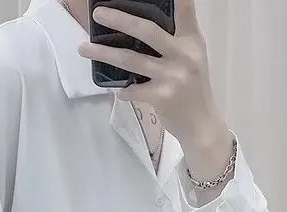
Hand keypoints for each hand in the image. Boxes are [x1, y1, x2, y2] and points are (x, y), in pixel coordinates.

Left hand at [77, 0, 227, 151]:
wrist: (202, 125)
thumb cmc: (193, 90)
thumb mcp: (193, 58)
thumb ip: (176, 40)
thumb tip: (143, 26)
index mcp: (192, 41)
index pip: (185, 9)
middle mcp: (183, 55)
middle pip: (147, 30)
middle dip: (119, 20)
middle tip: (98, 14)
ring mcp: (172, 76)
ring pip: (131, 60)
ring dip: (104, 53)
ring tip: (84, 48)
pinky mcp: (162, 96)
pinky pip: (133, 89)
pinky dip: (123, 90)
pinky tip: (118, 90)